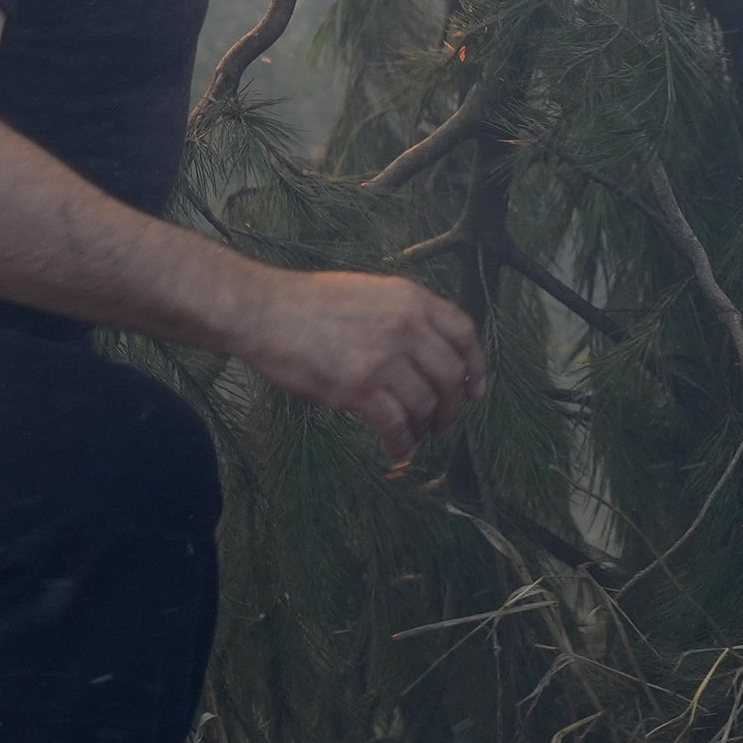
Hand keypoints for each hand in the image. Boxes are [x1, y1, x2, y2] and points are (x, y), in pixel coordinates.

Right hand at [234, 269, 485, 461]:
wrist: (267, 311)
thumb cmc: (310, 304)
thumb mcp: (370, 293)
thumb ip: (403, 317)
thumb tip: (426, 352)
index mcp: (411, 299)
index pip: (464, 333)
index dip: (475, 366)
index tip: (475, 390)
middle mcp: (406, 326)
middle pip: (450, 375)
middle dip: (452, 406)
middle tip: (442, 423)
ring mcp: (384, 357)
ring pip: (425, 403)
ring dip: (425, 427)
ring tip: (415, 436)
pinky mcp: (359, 387)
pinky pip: (396, 424)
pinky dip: (402, 442)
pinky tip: (398, 449)